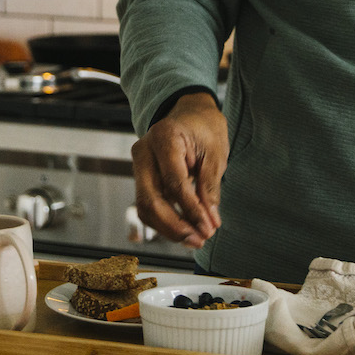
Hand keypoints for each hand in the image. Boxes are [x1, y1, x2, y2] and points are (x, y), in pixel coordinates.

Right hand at [130, 91, 225, 247]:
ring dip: (168, 229)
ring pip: (144, 207)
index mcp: (164, 138)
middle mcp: (144, 151)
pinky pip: (147, 205)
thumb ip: (210, 187)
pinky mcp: (141, 177)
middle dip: (174, 226)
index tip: (208, 228)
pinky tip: (184, 230)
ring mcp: (138, 164)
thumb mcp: (216, 153)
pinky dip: (164, 222)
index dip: (191, 210)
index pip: (174, 183)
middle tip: (198, 239)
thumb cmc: (204, 129)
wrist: (190, 115)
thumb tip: (210, 221)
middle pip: (150, 199)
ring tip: (194, 239)